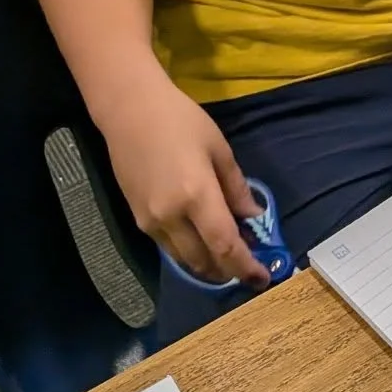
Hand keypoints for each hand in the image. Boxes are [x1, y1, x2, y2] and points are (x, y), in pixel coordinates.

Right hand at [101, 72, 270, 288]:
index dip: (245, 266)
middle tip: (248, 268)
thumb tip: (253, 216)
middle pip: (203, 260)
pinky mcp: (136, 221)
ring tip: (230, 259)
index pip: (224, 245)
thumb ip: (236, 187)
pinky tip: (202, 242)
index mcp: (196, 196)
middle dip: (228, 271)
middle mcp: (170, 217)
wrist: (129, 112)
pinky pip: (168, 247)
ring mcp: (149, 223)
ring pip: (183, 259)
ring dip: (208, 265)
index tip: (262, 279)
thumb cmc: (181, 121)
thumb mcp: (218, 148)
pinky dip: (189, 252)